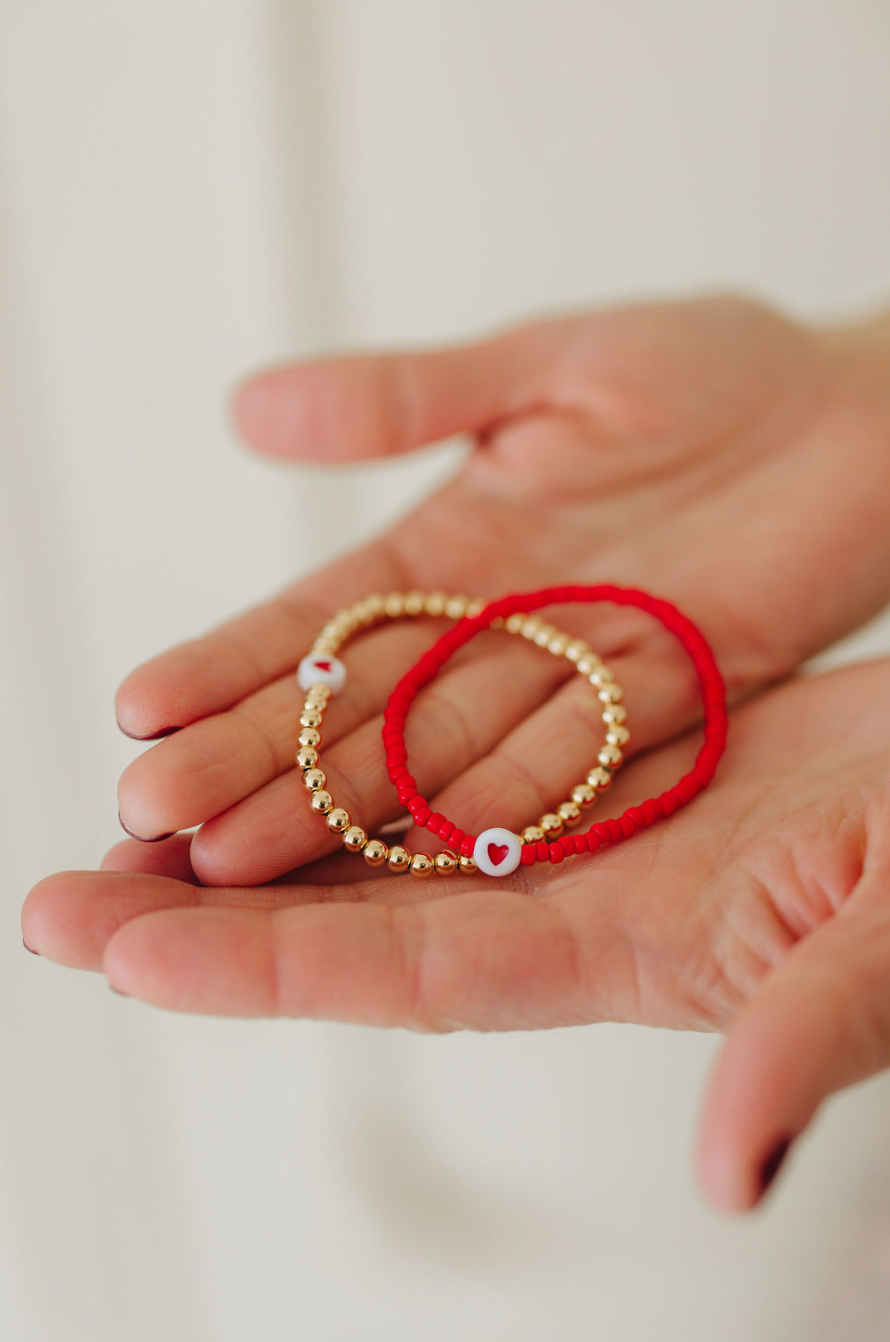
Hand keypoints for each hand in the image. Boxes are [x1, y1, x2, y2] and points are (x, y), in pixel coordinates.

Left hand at [24, 657, 889, 1213]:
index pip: (413, 974)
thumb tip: (730, 1171)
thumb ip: (812, 1037)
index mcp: (628, 954)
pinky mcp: (593, 762)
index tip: (129, 955)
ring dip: (258, 835)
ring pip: (385, 842)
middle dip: (205, 923)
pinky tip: (280, 745)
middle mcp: (576, 905)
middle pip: (359, 923)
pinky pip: (449, 765)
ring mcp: (579, 834)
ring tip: (131, 826)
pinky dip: (356, 757)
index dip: (272, 972)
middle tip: (54, 906)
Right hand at [103, 294, 889, 887]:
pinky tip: (402, 854)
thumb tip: (246, 408)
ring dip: (335, 812)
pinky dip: (482, 815)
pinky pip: (562, 773)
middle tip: (143, 824)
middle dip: (248, 764)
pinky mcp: (659, 715)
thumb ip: (409, 396)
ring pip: (432, 760)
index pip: (316, 618)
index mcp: (450, 546)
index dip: (227, 663)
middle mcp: (492, 632)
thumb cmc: (715, 372)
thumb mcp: (548, 363)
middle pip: (352, 712)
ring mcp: (569, 682)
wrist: (860, 420)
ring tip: (230, 862)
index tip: (138, 711)